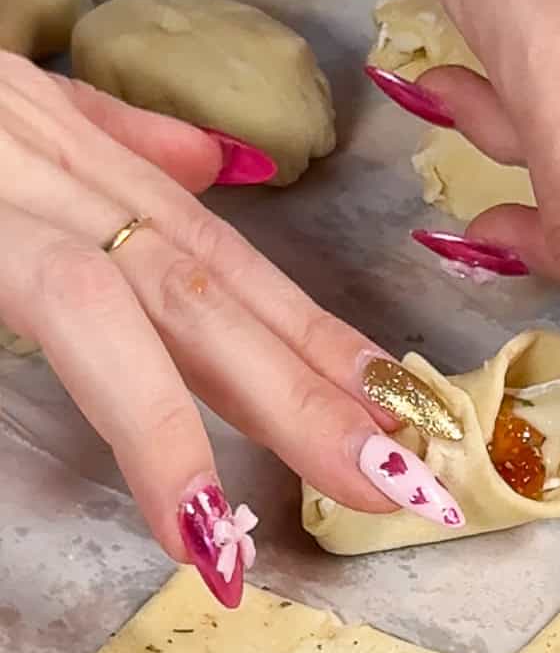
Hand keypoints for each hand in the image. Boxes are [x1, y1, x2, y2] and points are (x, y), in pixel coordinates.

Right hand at [0, 56, 463, 605]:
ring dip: (272, 402)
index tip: (403, 406)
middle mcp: (52, 158)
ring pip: (167, 298)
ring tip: (361, 492)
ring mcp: (6, 183)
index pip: (219, 253)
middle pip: (218, 282)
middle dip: (329, 382)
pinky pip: (70, 313)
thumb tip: (205, 174)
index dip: (317, 333)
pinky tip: (196, 512)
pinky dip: (141, 417)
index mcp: (64, 147)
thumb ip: (102, 140)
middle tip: (425, 480)